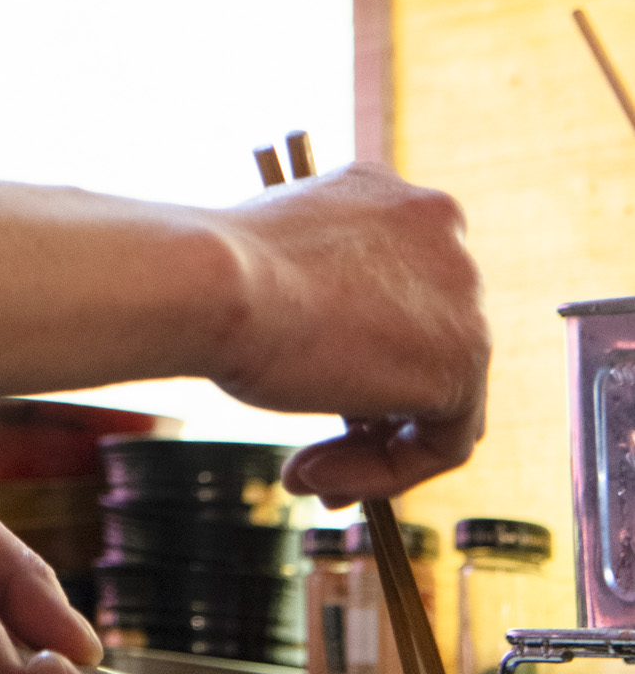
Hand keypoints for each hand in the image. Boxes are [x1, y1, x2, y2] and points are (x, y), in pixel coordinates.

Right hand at [205, 162, 488, 499]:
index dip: (363, 355)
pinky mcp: (462, 359)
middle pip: (427, 343)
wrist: (211, 280)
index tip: (317, 396)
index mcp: (392, 196)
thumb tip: (337, 351)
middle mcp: (440, 227)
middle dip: (371, 408)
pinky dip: (385, 472)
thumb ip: (327, 290)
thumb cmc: (214, 273)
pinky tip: (318, 476)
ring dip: (372, 448)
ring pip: (438, 399)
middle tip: (314, 453)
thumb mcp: (282, 263)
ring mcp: (462, 292)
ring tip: (307, 476)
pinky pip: (440, 442)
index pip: (406, 291)